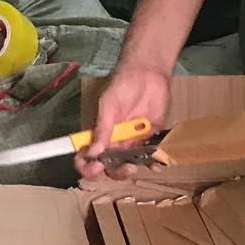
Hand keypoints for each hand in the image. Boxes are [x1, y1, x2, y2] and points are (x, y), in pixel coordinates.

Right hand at [77, 60, 170, 180]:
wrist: (148, 72)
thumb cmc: (122, 85)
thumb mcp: (108, 104)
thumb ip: (102, 128)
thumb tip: (93, 153)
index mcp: (99, 134)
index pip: (87, 157)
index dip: (88, 167)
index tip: (96, 167)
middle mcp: (115, 142)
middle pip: (110, 168)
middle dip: (116, 172)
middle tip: (126, 167)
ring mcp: (133, 142)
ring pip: (131, 165)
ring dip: (134, 169)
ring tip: (140, 163)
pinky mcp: (151, 139)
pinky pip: (152, 156)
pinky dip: (154, 163)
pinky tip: (157, 163)